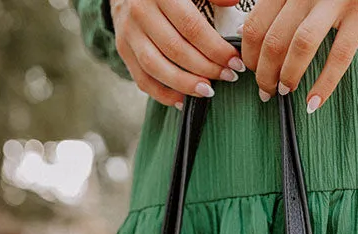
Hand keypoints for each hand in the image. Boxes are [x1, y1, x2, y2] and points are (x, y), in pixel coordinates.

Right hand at [110, 0, 245, 107]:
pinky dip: (163, 94)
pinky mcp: (123, 48)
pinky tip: (182, 100)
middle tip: (227, 77)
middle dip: (206, 68)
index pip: (192, 27)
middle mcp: (141, 11)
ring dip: (185, 84)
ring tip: (207, 92)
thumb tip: (233, 2)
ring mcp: (129, 32)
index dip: (216, 48)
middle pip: (176, 49)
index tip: (235, 62)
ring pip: (156, 67)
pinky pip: (142, 79)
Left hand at [239, 0, 357, 110]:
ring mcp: (335, 0)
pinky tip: (313, 102)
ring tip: (285, 91)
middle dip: (265, 73)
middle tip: (266, 89)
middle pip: (274, 40)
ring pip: (301, 46)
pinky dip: (324, 84)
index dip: (249, 55)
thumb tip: (244, 30)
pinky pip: (340, 56)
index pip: (256, 25)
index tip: (251, 70)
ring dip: (288, 76)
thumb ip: (273, 3)